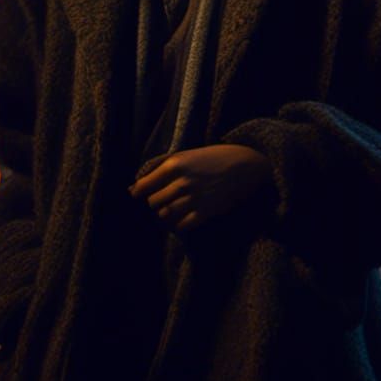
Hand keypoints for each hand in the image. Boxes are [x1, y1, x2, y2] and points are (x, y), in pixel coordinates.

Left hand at [128, 144, 273, 231]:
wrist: (245, 165)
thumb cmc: (214, 157)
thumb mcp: (187, 154)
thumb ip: (164, 167)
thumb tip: (138, 183)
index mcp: (175, 164)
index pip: (144, 185)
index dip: (138, 191)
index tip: (135, 193)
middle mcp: (181, 182)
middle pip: (152, 202)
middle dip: (154, 201)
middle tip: (161, 198)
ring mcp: (192, 199)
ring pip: (164, 215)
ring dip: (165, 213)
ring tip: (171, 208)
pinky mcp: (204, 213)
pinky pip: (181, 226)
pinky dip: (177, 224)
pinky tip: (182, 217)